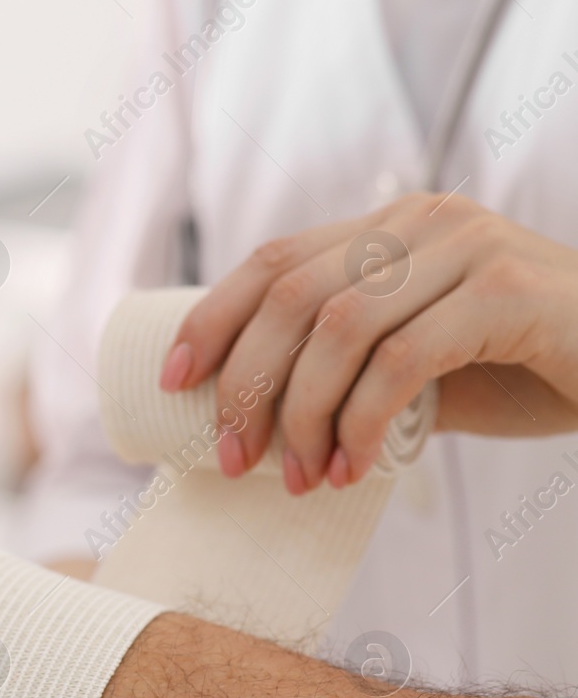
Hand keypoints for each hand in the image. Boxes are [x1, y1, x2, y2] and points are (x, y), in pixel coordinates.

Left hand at [161, 194, 577, 492]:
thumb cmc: (526, 365)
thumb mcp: (420, 361)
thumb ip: (351, 364)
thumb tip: (250, 414)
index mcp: (390, 226)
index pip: (274, 261)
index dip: (212, 319)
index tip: (172, 381)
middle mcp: (423, 221)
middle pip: (292, 297)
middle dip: (247, 385)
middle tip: (234, 459)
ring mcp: (469, 247)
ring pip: (339, 329)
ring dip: (302, 414)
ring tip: (298, 477)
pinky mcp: (508, 291)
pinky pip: (402, 361)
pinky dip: (364, 422)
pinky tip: (356, 467)